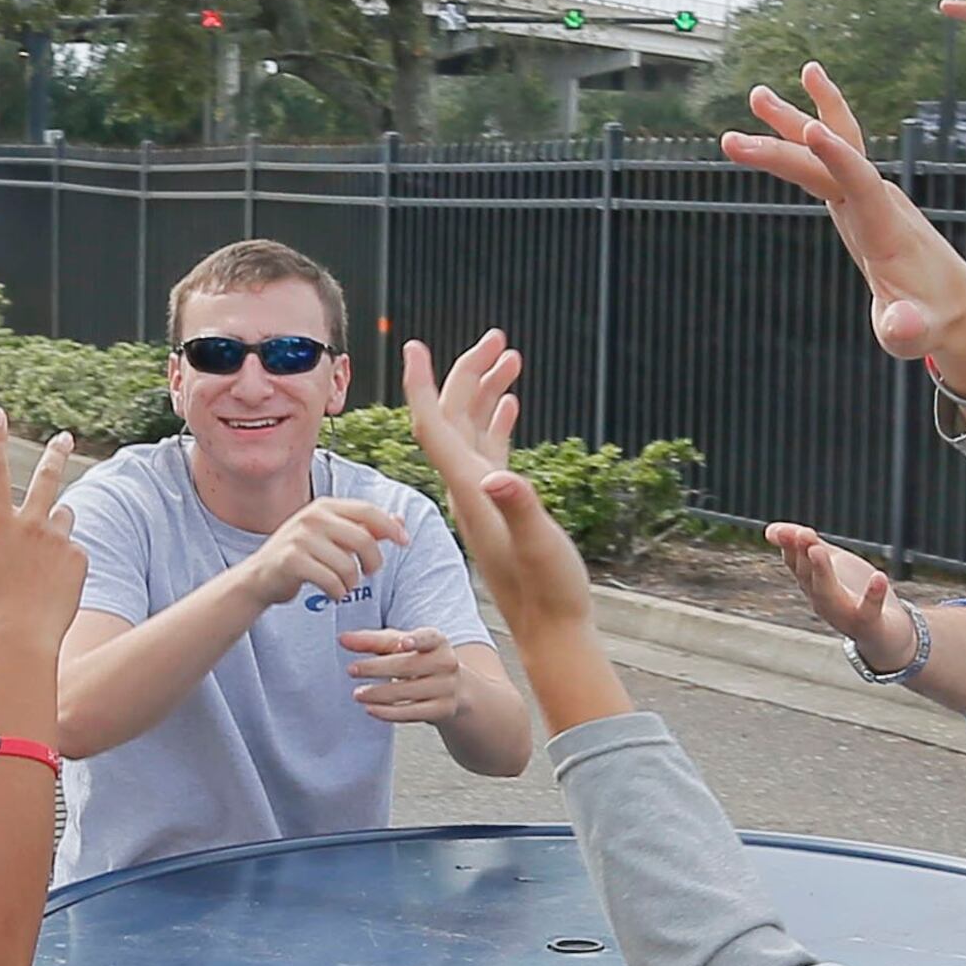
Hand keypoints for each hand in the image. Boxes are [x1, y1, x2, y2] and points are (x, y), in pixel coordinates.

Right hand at [0, 409, 84, 650]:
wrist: (22, 643)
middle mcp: (33, 525)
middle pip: (48, 478)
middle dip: (55, 453)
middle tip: (64, 438)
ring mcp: (59, 542)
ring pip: (62, 517)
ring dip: (54, 522)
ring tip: (40, 555)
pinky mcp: (79, 561)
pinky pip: (73, 551)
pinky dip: (62, 561)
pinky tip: (50, 586)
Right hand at [243, 496, 405, 608]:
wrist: (260, 578)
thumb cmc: (302, 557)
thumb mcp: (332, 537)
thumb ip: (364, 529)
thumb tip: (399, 521)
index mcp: (325, 506)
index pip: (368, 511)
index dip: (390, 527)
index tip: (405, 542)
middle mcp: (312, 517)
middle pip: (364, 540)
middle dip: (374, 563)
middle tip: (368, 573)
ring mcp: (300, 538)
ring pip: (349, 566)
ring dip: (352, 583)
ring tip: (344, 586)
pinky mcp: (291, 561)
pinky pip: (331, 581)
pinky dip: (337, 593)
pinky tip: (332, 594)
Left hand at [339, 625, 468, 724]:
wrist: (453, 690)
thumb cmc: (420, 661)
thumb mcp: (399, 645)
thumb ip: (371, 641)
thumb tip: (343, 639)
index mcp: (437, 641)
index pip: (429, 638)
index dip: (417, 640)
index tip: (403, 642)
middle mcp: (446, 663)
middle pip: (407, 666)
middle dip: (376, 668)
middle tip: (351, 670)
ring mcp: (446, 688)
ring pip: (406, 692)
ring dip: (378, 694)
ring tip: (357, 693)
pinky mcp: (441, 710)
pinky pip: (410, 713)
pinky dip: (387, 712)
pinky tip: (370, 708)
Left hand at [402, 329, 587, 632]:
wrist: (551, 630)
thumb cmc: (548, 592)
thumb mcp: (537, 545)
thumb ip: (518, 508)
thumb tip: (498, 477)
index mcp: (469, 490)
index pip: (433, 427)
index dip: (422, 385)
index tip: (414, 346)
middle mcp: (470, 489)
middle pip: (455, 418)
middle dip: (469, 372)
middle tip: (496, 335)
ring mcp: (485, 498)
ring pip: (475, 430)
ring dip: (488, 391)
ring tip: (510, 355)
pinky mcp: (502, 507)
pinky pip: (491, 452)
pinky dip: (498, 422)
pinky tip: (510, 403)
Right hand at [719, 64, 965, 386]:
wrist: (953, 301)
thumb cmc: (931, 321)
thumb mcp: (917, 333)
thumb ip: (908, 329)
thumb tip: (900, 327)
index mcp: (886, 230)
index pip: (860, 183)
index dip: (838, 157)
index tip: (811, 129)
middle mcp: (879, 202)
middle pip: (831, 161)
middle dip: (787, 144)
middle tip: (737, 130)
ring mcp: (869, 197)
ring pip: (833, 147)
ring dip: (796, 119)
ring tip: (757, 95)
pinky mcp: (859, 201)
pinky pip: (833, 159)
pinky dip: (810, 134)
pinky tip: (790, 119)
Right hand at [767, 522, 915, 665]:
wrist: (884, 633)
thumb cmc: (853, 594)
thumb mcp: (830, 564)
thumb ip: (806, 545)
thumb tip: (769, 529)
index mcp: (812, 585)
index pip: (795, 564)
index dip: (790, 546)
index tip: (787, 530)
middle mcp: (822, 601)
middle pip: (807, 578)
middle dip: (802, 555)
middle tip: (802, 534)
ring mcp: (843, 614)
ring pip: (828, 594)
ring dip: (822, 573)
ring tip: (819, 550)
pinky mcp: (868, 623)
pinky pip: (868, 611)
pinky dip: (873, 595)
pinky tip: (879, 577)